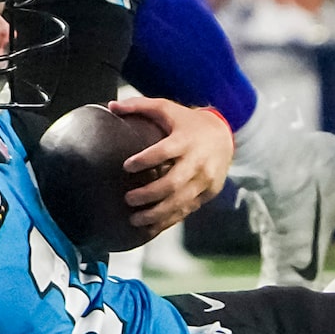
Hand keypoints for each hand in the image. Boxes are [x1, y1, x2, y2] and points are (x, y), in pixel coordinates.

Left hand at [114, 97, 232, 237]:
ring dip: (157, 214)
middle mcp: (198, 162)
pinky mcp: (208, 194)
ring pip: (181, 202)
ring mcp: (205, 181)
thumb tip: (111, 106)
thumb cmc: (187, 122)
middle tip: (127, 199)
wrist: (223, 135)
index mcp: (186, 140)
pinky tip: (151, 227)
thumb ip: (139, 106)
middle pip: (173, 183)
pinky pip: (187, 210)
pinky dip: (169, 221)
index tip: (126, 166)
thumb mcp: (166, 108)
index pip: (164, 151)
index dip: (145, 159)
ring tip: (134, 219)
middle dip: (149, 194)